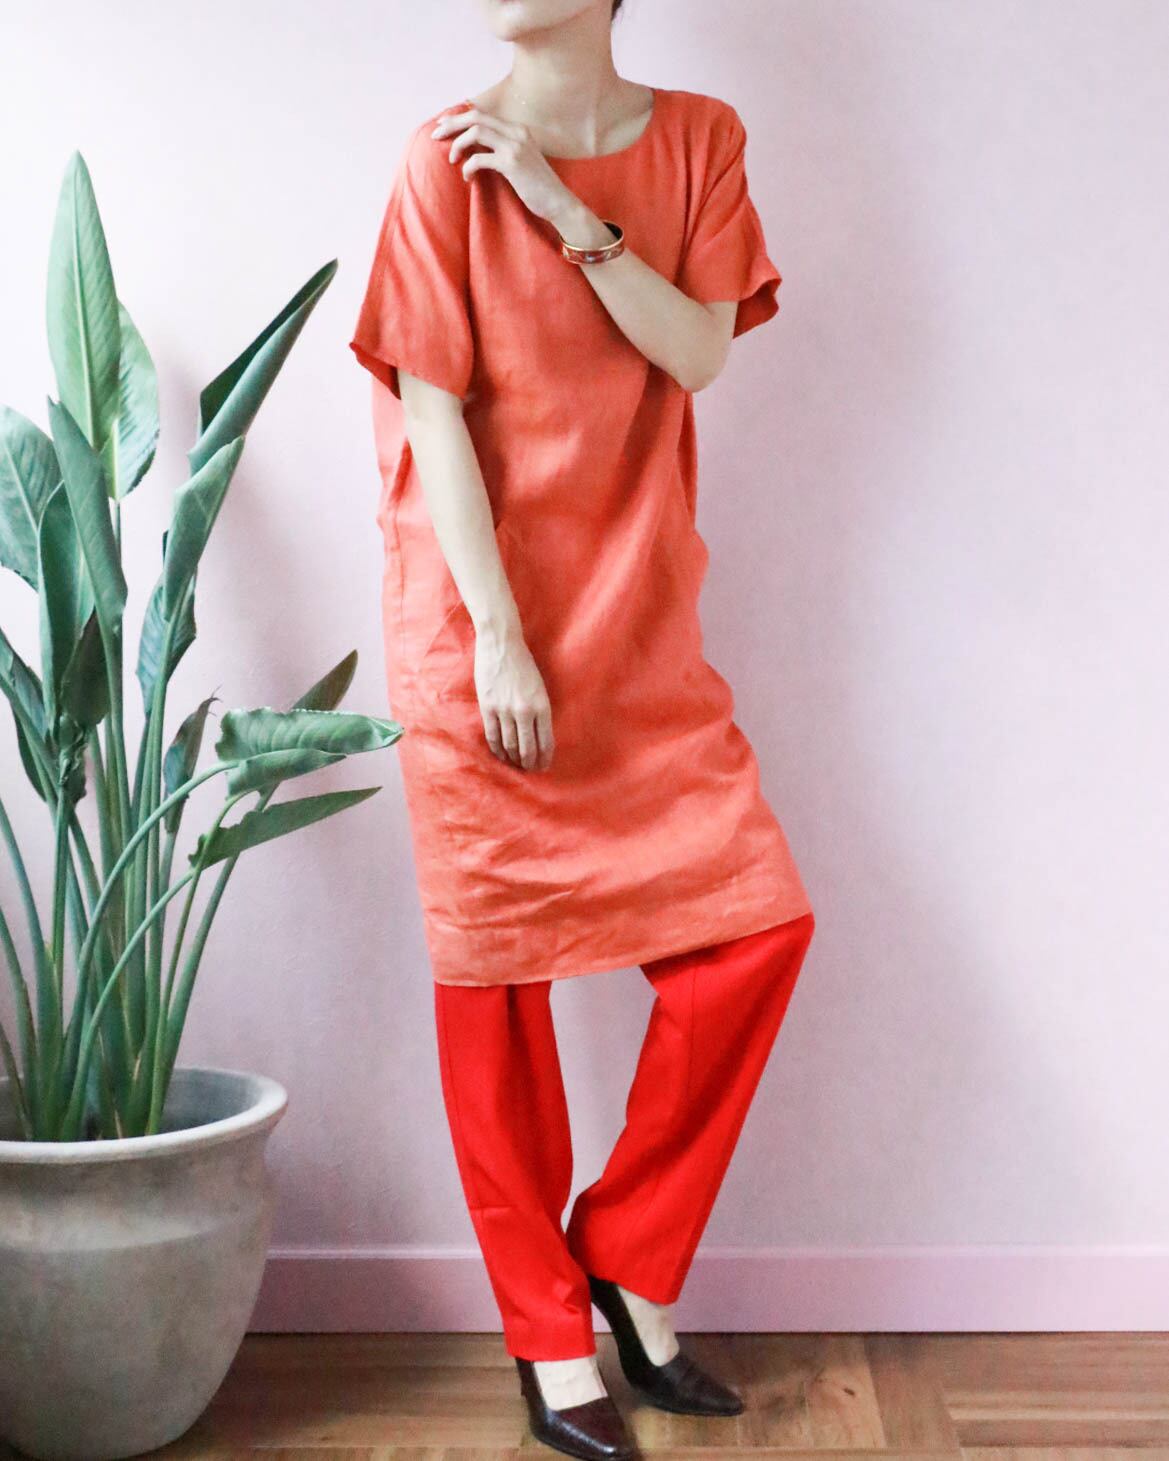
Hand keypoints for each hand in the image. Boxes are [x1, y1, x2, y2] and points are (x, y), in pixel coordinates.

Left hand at [432, 105, 577, 227]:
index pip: (482, 114)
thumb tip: (474, 149)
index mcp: (517, 129)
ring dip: (458, 144)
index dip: (459, 118)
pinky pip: (480, 158)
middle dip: (452, 124)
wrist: (559, 203)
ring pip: (476, 131)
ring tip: (452, 159)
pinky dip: (468, 167)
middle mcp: (516, 132)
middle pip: (476, 117)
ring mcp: (515, 146)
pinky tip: (467, 178)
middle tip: (436, 136)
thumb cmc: (537, 187)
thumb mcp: (519, 163)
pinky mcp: (512, 163)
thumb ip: (501, 151)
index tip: (443, 126)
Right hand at [473, 623, 554, 771]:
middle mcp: (525, 710)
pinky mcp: (488, 707)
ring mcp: (505, 710)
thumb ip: (539, 710)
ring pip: (510, 745)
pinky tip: (501, 755)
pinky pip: (493, 736)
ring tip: (517, 766)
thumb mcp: (539, 687)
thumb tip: (537, 734)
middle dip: (530, 763)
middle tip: (531, 770)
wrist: (501, 644)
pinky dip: (498, 749)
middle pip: (528, 748)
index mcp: (542, 705)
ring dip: (514, 759)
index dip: (545, 757)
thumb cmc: (523, 663)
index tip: (544, 766)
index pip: (546, 741)